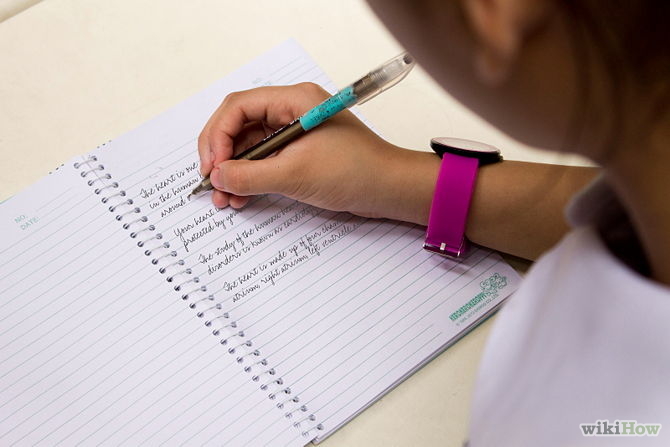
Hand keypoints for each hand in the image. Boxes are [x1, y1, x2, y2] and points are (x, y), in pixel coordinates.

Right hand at [198, 83, 439, 224]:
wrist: (390, 190)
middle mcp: (291, 110)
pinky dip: (250, 177)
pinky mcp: (299, 152)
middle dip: (221, 155)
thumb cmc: (356, 172)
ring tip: (224, 197)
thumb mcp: (296, 175)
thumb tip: (217, 177)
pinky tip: (241, 196)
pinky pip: (264, 160)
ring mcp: (295, 132)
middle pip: (239, 125)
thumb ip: (251, 176)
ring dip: (234, 170)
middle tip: (211, 183)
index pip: (239, 107)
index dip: (218, 136)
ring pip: (250, 145)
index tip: (213, 167)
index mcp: (294, 100)